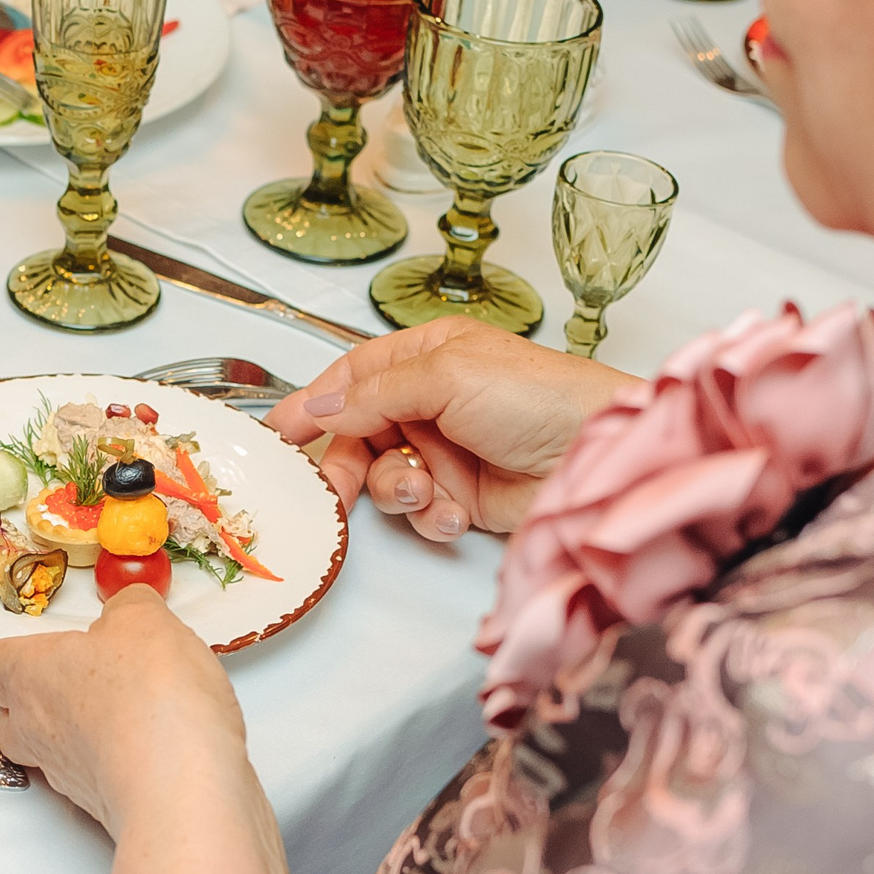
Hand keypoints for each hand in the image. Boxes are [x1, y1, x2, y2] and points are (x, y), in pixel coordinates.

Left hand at [0, 585, 247, 837]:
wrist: (179, 789)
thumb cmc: (148, 698)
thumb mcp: (145, 622)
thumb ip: (130, 608)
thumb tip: (128, 608)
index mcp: (30, 676)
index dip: (11, 654)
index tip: (35, 645)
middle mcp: (36, 731)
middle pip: (9, 719)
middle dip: (34, 703)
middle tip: (76, 682)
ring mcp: (67, 776)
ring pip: (49, 754)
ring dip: (75, 735)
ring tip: (121, 713)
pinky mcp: (102, 808)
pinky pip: (93, 780)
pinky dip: (112, 763)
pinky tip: (152, 746)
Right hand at [269, 320, 631, 538]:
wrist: (597, 455)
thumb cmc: (537, 396)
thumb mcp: (446, 376)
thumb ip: (372, 393)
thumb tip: (315, 405)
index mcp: (424, 357)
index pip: (350, 378)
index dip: (312, 403)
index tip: (276, 433)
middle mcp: (430, 403)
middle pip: (356, 436)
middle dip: (346, 465)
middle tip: (334, 491)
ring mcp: (445, 451)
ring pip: (383, 478)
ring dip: (395, 491)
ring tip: (424, 492)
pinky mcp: (464, 495)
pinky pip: (419, 512)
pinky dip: (430, 516)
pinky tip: (455, 512)